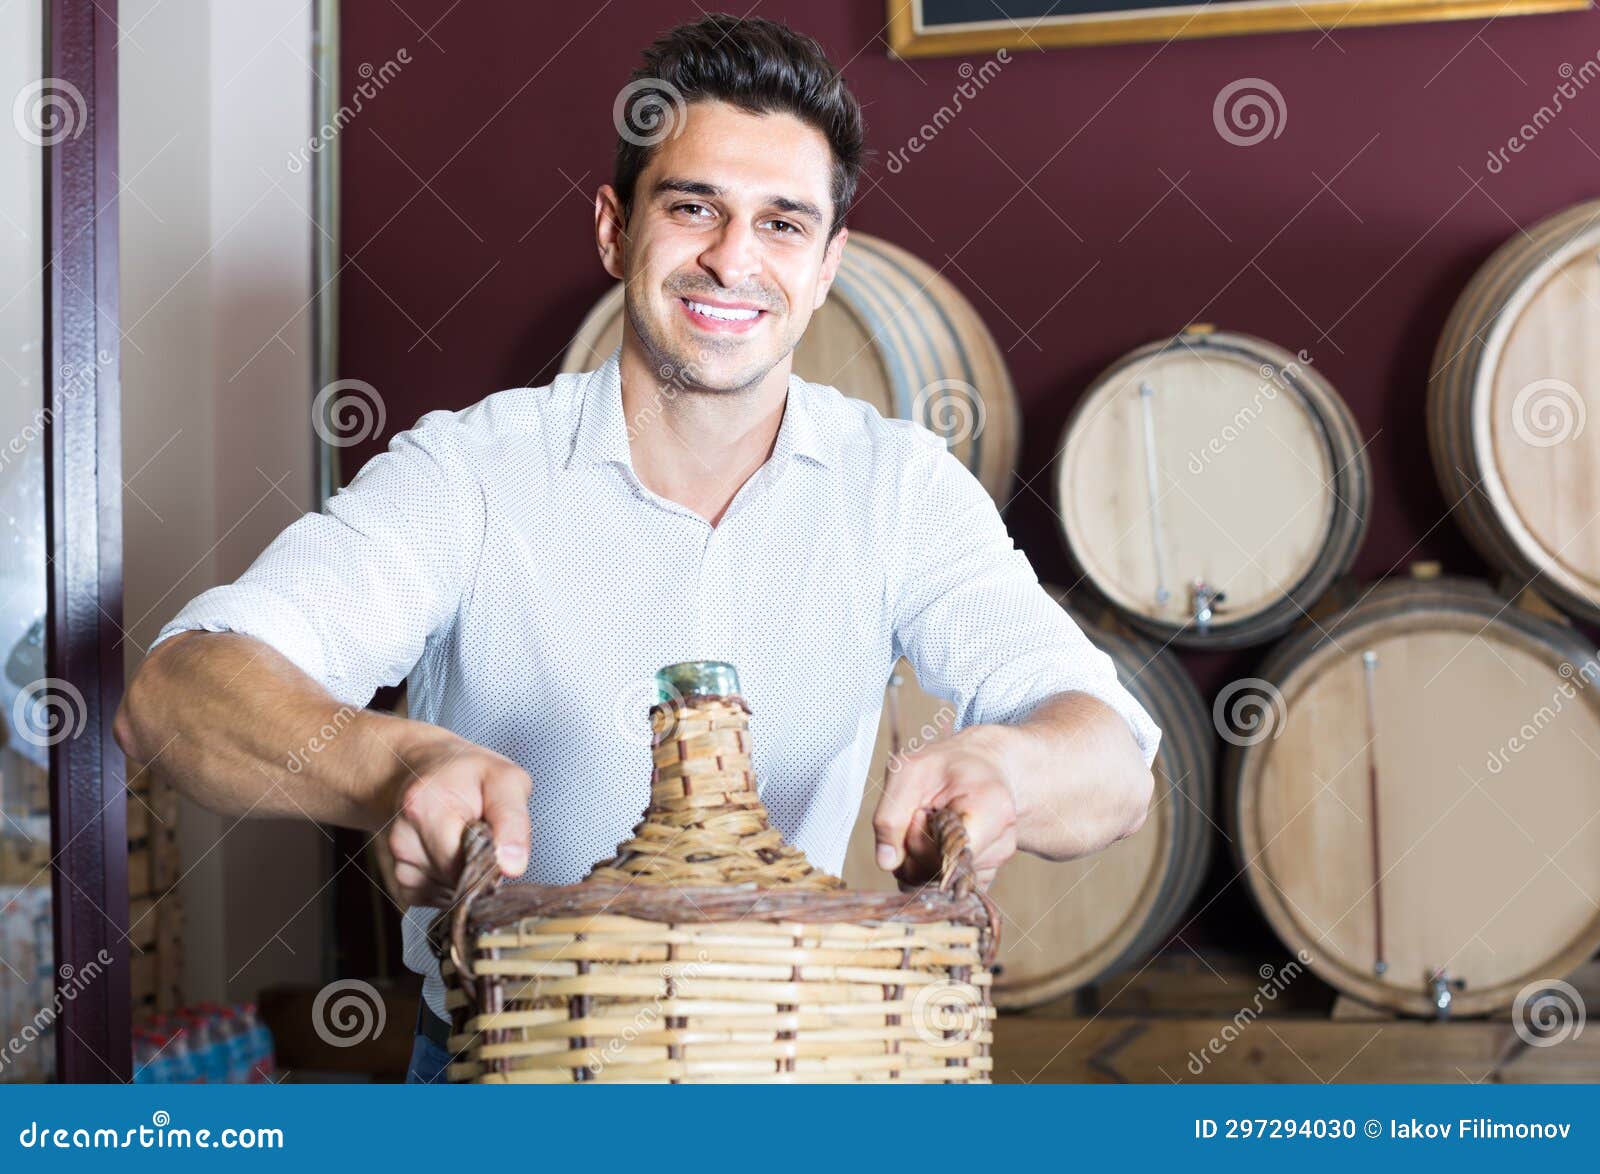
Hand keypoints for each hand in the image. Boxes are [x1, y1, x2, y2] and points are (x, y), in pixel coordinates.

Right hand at [381, 723, 531, 907]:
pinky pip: (437, 899)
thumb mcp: (505, 780)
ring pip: (448, 894)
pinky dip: (452, 884)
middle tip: (484, 834)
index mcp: (424, 806)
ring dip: (466, 875)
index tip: (497, 841)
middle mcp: (402, 836)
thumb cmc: (468, 774)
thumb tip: (512, 867)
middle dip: (479, 866)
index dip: (491, 860)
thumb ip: (513, 821)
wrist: (427, 771)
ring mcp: (398, 861)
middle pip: (456, 880)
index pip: (464, 861)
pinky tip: (453, 854)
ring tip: (465, 839)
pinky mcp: (400, 879)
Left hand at [871, 725, 1017, 889]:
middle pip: (939, 871)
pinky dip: (927, 867)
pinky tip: (934, 840)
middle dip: (914, 846)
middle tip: (921, 811)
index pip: (948, 855)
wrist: (978, 766)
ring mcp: (995, 862)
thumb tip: (887, 862)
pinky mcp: (984, 874)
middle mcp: (1002, 842)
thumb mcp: (908, 772)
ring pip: (938, 881)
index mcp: (992, 810)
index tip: (920, 811)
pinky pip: (943, 885)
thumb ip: (892, 815)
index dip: (920, 839)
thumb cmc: (945, 765)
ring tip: (932, 821)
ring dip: (919, 856)